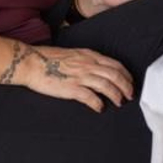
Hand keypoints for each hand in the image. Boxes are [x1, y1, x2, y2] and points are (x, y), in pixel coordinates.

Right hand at [12, 43, 133, 111]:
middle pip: (115, 76)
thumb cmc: (49, 59)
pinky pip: (91, 97)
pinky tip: (100, 108)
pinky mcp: (72, 88)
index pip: (115, 65)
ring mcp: (81, 76)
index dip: (126, 75)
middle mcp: (88, 65)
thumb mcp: (74, 54)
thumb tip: (99, 69)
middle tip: (130, 95)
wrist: (32, 63)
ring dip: (116, 95)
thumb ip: (87, 60)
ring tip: (119, 102)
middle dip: (126, 87)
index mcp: (89, 56)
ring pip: (107, 86)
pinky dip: (98, 104)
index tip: (130, 82)